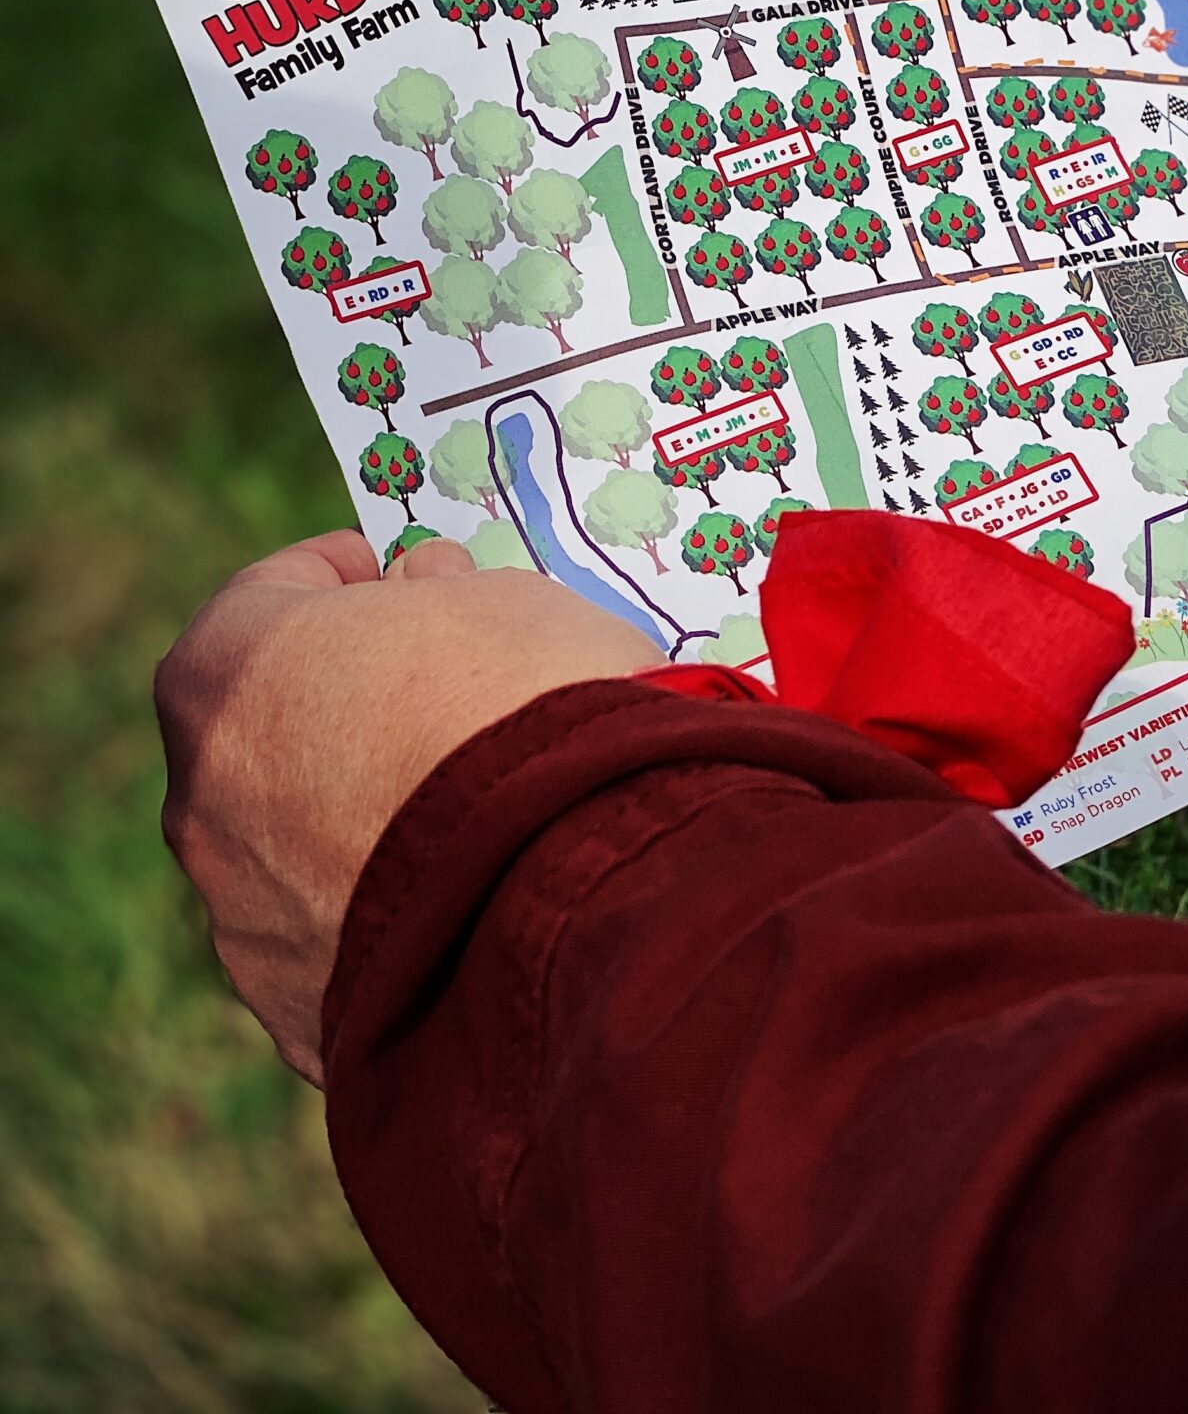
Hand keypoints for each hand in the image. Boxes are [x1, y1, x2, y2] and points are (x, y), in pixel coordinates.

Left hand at [155, 533, 662, 1083]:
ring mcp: (242, 924)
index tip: (406, 574)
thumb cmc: (533, 706)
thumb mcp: (501, 600)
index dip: (344, 576)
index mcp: (227, 676)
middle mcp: (202, 803)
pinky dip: (396, 920)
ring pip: (298, 853)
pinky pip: (345, 947)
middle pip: (270, 734)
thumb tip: (421, 591)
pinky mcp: (300, 1019)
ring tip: (483, 815)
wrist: (579, 895)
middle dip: (348, 706)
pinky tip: (482, 901)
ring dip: (367, 821)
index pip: (268, 596)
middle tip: (447, 693)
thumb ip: (439, 596)